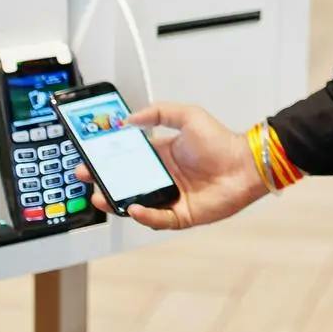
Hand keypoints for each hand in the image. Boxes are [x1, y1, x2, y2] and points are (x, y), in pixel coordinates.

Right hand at [72, 101, 266, 231]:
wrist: (245, 164)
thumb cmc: (222, 141)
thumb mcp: (188, 116)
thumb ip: (159, 112)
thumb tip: (129, 120)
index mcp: (162, 155)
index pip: (128, 159)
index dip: (108, 159)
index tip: (89, 155)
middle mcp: (164, 177)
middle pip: (126, 183)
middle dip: (104, 182)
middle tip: (86, 177)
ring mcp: (172, 197)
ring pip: (136, 203)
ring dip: (117, 201)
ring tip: (100, 197)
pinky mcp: (182, 215)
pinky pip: (158, 219)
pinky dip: (144, 215)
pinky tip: (133, 208)